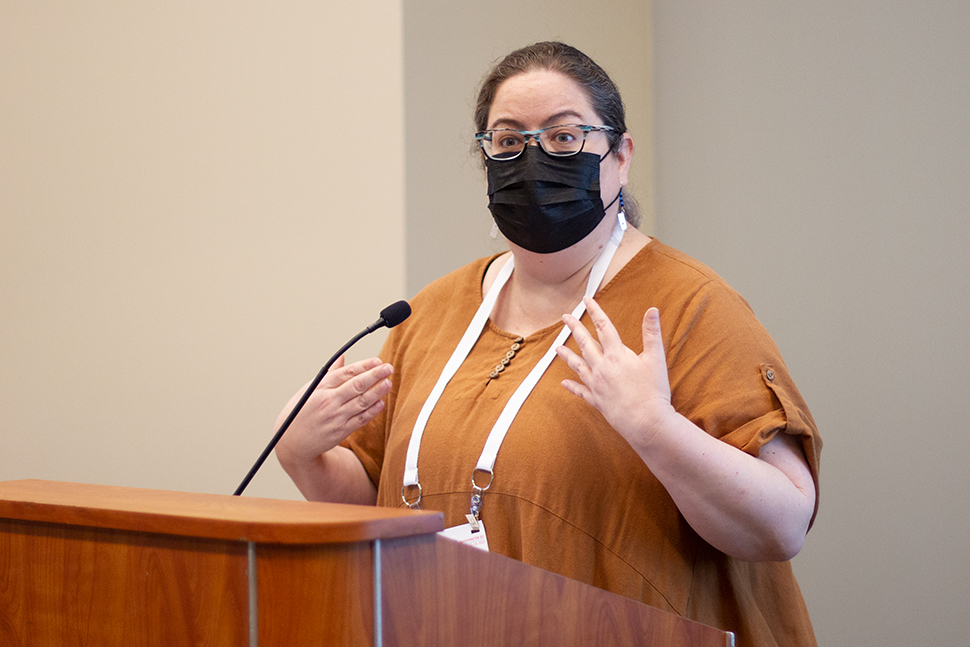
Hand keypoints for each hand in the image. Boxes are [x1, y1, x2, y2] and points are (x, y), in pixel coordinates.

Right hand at [274, 356, 392, 467]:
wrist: (292, 442)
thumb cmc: (300, 412)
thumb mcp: (310, 390)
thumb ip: (330, 374)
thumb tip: (342, 358)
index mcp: (321, 388)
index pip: (346, 373)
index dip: (364, 366)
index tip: (377, 361)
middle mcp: (329, 401)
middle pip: (357, 385)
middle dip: (375, 375)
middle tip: (388, 368)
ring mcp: (336, 417)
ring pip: (361, 402)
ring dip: (377, 392)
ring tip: (388, 383)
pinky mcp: (341, 431)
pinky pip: (360, 419)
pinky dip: (372, 411)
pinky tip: (381, 402)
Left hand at [556, 298, 675, 451]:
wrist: (646, 422)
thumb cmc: (653, 390)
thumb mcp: (656, 358)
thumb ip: (652, 333)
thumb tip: (652, 310)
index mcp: (616, 354)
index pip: (603, 326)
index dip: (595, 311)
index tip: (586, 300)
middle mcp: (602, 367)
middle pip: (585, 342)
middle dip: (575, 328)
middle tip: (566, 317)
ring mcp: (597, 384)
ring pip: (577, 365)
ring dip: (566, 355)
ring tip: (557, 348)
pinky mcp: (596, 400)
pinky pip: (581, 391)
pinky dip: (572, 386)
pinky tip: (564, 382)